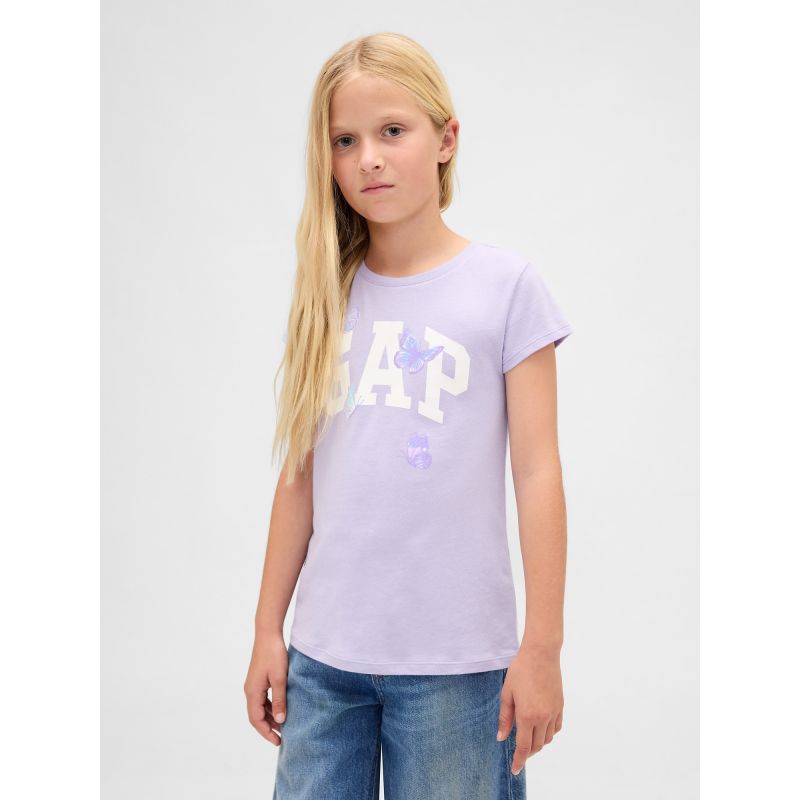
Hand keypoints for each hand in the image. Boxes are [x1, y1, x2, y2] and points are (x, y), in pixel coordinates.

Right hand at [243, 631, 287, 745]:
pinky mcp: (259, 679)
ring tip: (284, 725)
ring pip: (260, 707)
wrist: (268, 634)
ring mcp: (253, 685)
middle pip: (256, 715)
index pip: (256, 719)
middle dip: (268, 727)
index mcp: (252, 692)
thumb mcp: (280, 678)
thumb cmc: (274, 654)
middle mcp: (250, 690)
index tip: (278, 741)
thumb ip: (280, 699)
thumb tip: (280, 720)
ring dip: (270, 717)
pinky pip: (263, 699)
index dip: (266, 732)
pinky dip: (271, 706)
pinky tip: (281, 708)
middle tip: (282, 737)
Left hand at [496, 643, 563, 774]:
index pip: (524, 747)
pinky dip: (549, 733)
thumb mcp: (507, 693)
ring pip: (547, 738)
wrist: (541, 654)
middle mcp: (543, 718)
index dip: (519, 760)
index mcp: (527, 716)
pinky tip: (541, 729)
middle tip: (519, 752)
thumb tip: (502, 738)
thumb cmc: (520, 671)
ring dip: (538, 743)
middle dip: (527, 752)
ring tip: (528, 739)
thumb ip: (505, 718)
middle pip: (536, 745)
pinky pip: (556, 728)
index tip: (515, 769)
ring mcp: (554, 712)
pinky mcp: (560, 706)